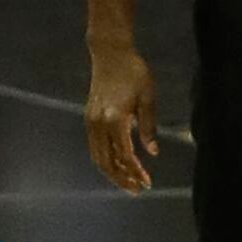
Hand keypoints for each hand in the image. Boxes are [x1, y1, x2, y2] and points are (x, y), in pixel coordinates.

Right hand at [87, 43, 159, 193]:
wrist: (110, 53)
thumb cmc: (134, 72)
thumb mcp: (148, 98)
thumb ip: (149, 127)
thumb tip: (153, 152)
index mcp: (115, 119)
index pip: (125, 155)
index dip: (135, 172)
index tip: (147, 182)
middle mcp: (98, 123)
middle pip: (106, 162)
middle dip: (121, 179)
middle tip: (137, 189)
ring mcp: (90, 121)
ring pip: (97, 157)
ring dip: (112, 172)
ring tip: (128, 181)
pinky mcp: (89, 117)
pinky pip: (94, 147)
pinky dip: (105, 160)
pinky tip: (118, 164)